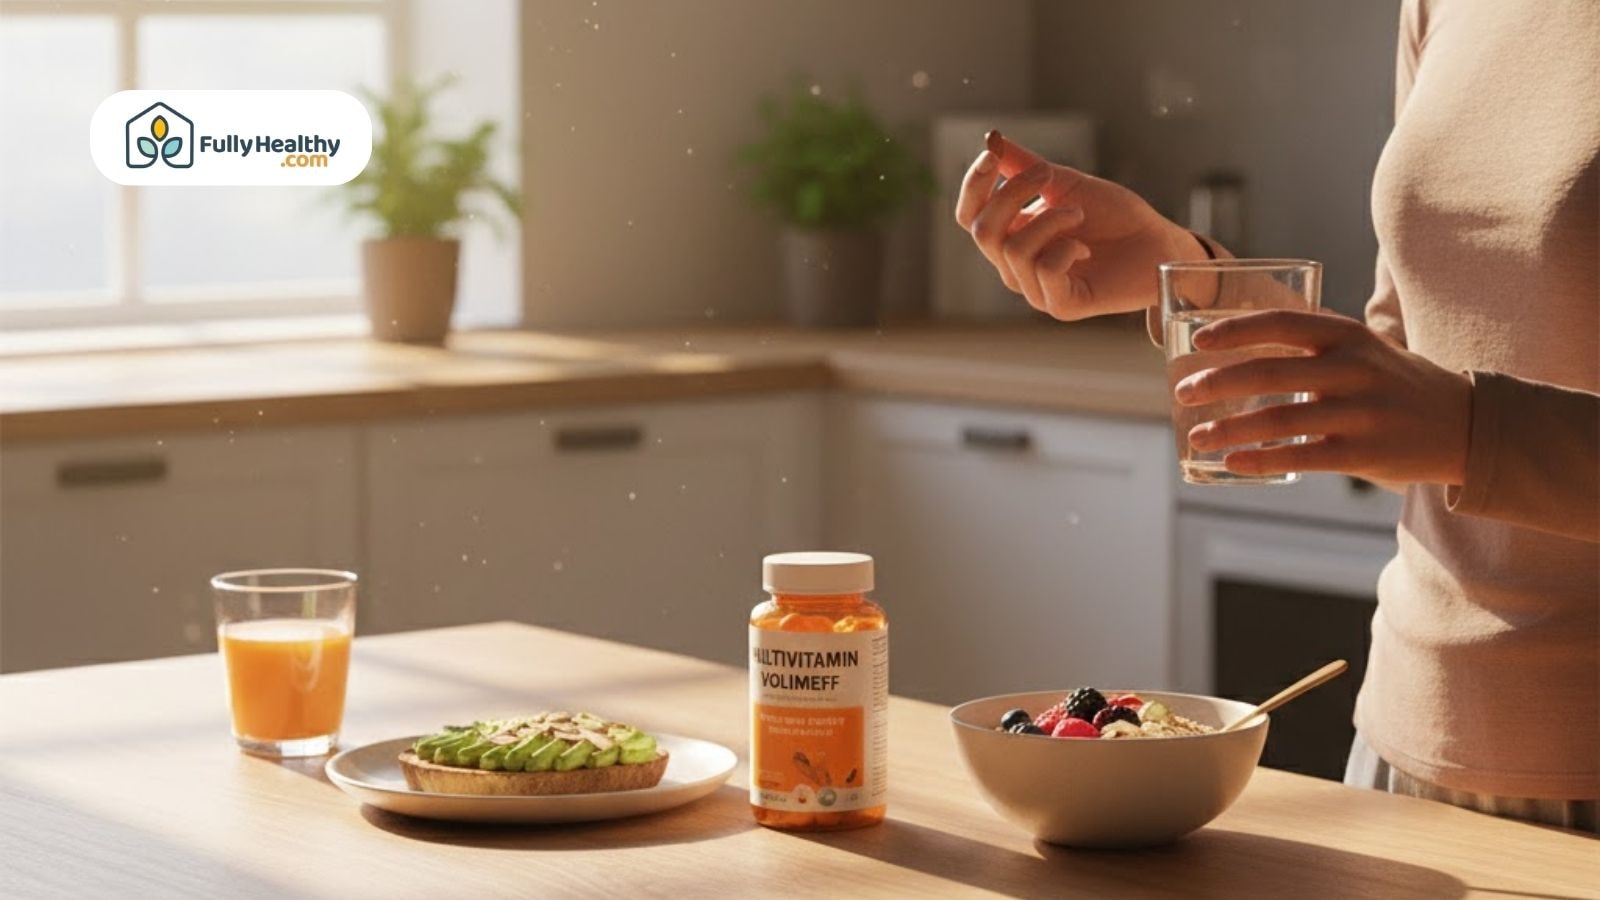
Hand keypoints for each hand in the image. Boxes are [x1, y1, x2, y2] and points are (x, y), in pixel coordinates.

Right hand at [953, 132, 1203, 319]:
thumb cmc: (1114, 216)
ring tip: (1078, 214)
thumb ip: (1024, 166)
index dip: (974, 186)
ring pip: (1014, 250)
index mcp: (1012, 237)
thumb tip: (991, 140)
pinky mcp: (1062, 305)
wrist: (1158, 243)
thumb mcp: (1064, 182)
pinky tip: (1085, 247)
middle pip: (983, 232)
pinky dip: (1066, 247)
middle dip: (1011, 194)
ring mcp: (1036, 290)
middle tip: (1048, 177)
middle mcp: (1015, 268)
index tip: (992, 155)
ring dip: (1050, 219)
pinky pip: (1045, 271)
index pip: (969, 217)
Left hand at [1174, 310, 1471, 484]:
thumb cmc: (1396, 384)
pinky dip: (1261, 460)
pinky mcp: (1366, 453)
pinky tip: (1231, 462)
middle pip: (1271, 373)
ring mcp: (1362, 413)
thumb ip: (1314, 342)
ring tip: (1196, 435)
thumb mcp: (1363, 349)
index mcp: (1348, 336)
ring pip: (1280, 420)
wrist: (1465, 425)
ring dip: (1229, 429)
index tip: (1198, 340)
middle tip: (1182, 393)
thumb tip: (1245, 336)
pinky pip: (1303, 457)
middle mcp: (1354, 369)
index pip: (1281, 324)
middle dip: (1218, 383)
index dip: (1235, 330)